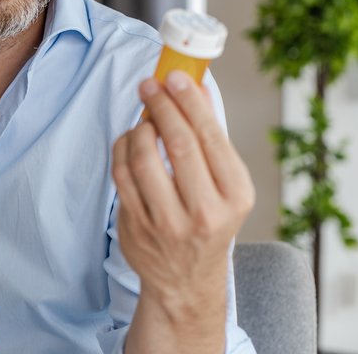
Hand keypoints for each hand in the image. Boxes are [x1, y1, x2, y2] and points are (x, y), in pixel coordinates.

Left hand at [111, 71, 254, 294]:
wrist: (186, 280)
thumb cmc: (209, 221)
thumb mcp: (226, 186)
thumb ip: (212, 141)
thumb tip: (196, 88)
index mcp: (235, 197)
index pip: (210, 139)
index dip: (190, 103)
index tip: (176, 77)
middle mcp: (204, 212)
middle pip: (178, 145)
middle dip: (162, 107)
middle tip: (151, 85)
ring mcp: (167, 223)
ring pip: (143, 160)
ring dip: (140, 129)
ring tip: (144, 119)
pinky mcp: (137, 228)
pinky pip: (122, 176)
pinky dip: (123, 150)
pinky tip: (130, 140)